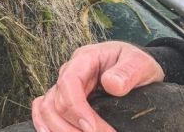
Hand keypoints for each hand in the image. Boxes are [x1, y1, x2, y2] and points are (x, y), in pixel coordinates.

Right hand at [32, 41, 164, 131]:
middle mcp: (68, 72)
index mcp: (85, 59)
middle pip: (55, 102)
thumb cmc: (136, 64)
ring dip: (60, 130)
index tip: (92, 129)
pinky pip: (43, 112)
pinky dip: (46, 126)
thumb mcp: (140, 62)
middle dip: (73, 128)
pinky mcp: (63, 100)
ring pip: (46, 110)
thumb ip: (128, 71)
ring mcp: (63, 87)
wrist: (134, 68)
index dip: (76, 108)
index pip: (68, 82)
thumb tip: (112, 84)